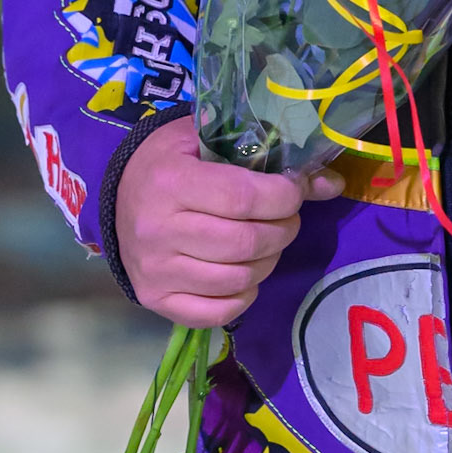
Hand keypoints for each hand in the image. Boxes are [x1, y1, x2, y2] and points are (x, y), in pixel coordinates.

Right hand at [115, 118, 343, 324]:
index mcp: (170, 182)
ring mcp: (155, 271)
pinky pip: (218, 312)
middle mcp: (157, 231)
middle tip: (285, 216)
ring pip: (239, 279)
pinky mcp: (155, 300)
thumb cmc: (171, 160)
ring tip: (267, 240)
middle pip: (246, 242)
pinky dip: (244, 294)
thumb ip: (267, 154)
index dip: (284, 196)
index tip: (295, 189)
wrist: (119, 196)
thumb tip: (332, 184)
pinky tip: (244, 272)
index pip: (243, 198)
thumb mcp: (209, 140)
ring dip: (269, 260)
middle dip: (283, 228)